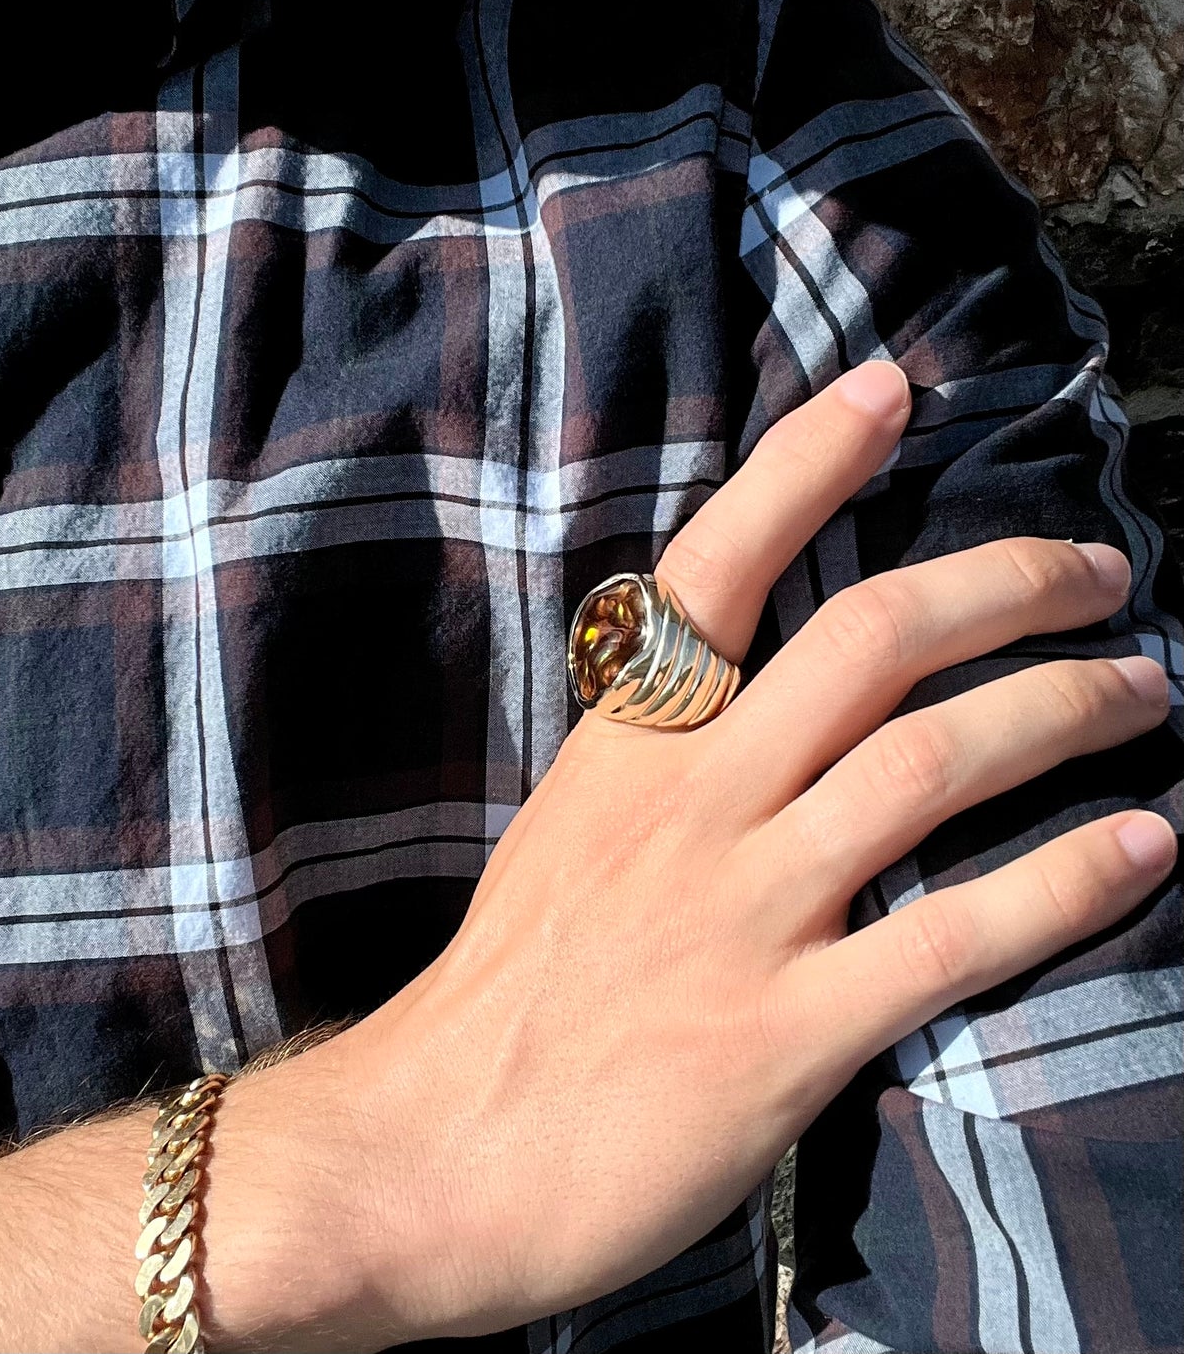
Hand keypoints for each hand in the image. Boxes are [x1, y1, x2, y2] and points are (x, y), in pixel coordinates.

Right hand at [290, 360, 1174, 1348]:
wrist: (434, 1152)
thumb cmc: (506, 989)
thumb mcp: (566, 835)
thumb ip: (659, 764)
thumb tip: (757, 704)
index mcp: (623, 747)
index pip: (716, 566)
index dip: (806, 465)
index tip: (889, 393)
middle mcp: (686, 803)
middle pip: (869, 642)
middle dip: (1005, 584)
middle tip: (1098, 575)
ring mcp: (738, 911)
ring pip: (932, 766)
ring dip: (1065, 709)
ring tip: (1143, 687)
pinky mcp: (784, 1033)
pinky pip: (957, 937)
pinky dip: (1067, 883)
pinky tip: (1145, 849)